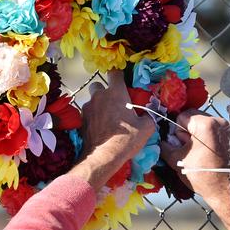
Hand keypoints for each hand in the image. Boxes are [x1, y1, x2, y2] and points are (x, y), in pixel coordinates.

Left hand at [68, 70, 154, 191]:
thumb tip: (148, 115)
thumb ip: (148, 116)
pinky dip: (92, 117)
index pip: (114, 73)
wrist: (104, 156)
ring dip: (98, 105)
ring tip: (106, 118)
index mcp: (115, 93)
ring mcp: (87, 107)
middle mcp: (99, 96)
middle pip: (98, 85)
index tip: (121, 81)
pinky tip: (99, 128)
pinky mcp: (81, 119)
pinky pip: (87, 113)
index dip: (118, 75)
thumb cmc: (126, 138)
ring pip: (92, 100)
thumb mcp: (146, 128)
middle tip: (113, 103)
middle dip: (104, 91)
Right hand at [159, 109, 229, 229]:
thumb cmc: (203, 176)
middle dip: (186, 131)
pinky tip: (206, 154)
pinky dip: (207, 138)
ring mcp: (227, 128)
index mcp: (205, 124)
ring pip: (204, 124)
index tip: (177, 143)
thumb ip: (165, 145)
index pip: (182, 116)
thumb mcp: (177, 160)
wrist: (227, 191)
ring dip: (196, 135)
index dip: (175, 129)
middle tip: (186, 148)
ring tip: (197, 153)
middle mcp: (219, 122)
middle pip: (194, 118)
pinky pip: (214, 131)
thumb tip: (160, 139)